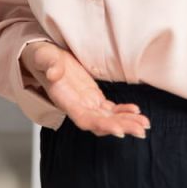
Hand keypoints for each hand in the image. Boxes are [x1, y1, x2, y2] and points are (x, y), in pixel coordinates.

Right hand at [20, 41, 149, 137]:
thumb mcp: (43, 57)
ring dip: (127, 122)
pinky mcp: (93, 97)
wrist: (44, 57)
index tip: (119, 131)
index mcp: (65, 100)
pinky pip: (110, 109)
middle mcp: (77, 106)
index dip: (102, 126)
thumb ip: (48, 65)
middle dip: (121, 126)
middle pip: (101, 123)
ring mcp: (86, 103)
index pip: (84, 119)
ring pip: (108, 118)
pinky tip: (137, 111)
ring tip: (144, 124)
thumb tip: (53, 73)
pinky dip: (124, 111)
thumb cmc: (42, 57)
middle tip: (140, 130)